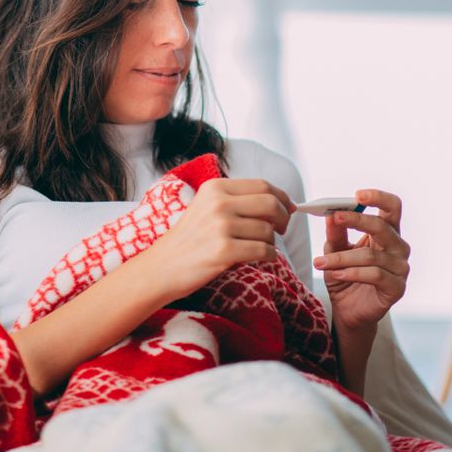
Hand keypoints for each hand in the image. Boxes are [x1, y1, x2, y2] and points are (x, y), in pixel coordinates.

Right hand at [148, 177, 294, 304]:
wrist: (162, 266)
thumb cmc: (189, 240)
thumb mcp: (207, 207)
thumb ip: (237, 201)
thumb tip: (281, 202)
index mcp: (215, 187)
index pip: (262, 185)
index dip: (282, 197)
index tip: (288, 208)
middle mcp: (218, 203)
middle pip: (270, 204)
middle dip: (284, 218)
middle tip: (281, 229)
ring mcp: (221, 226)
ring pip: (268, 230)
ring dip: (271, 242)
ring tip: (258, 247)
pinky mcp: (224, 250)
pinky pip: (264, 251)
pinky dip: (268, 256)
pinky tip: (258, 258)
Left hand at [314, 189, 409, 331]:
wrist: (348, 309)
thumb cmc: (345, 275)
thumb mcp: (334, 250)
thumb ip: (336, 233)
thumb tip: (331, 214)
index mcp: (386, 232)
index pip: (392, 207)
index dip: (378, 197)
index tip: (357, 194)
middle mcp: (398, 247)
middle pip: (383, 226)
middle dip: (357, 220)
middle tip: (336, 217)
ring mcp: (400, 268)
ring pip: (371, 255)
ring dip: (342, 257)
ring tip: (321, 262)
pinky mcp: (397, 288)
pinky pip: (375, 274)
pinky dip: (352, 272)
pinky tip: (337, 273)